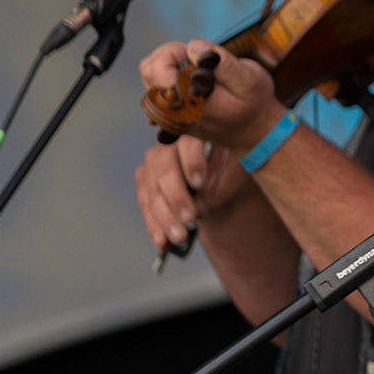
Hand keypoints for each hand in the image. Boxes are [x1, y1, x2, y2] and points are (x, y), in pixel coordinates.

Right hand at [133, 135, 251, 253]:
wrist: (218, 177)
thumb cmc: (227, 170)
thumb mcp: (230, 171)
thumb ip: (215, 180)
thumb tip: (199, 200)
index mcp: (194, 134)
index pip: (189, 142)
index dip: (192, 162)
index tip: (199, 183)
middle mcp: (167, 145)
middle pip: (165, 170)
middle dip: (177, 198)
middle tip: (190, 218)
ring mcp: (151, 163)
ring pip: (153, 191)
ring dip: (165, 217)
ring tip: (178, 236)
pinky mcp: (143, 180)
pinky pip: (145, 204)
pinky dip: (154, 224)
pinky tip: (161, 239)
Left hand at [138, 39, 283, 152]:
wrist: (254, 132)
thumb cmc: (254, 104)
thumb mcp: (249, 79)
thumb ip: (223, 63)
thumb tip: (193, 46)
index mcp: (186, 105)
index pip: (157, 66)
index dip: (177, 52)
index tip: (201, 57)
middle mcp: (170, 114)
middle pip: (149, 68)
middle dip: (172, 56)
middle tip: (200, 62)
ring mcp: (166, 117)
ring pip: (149, 77)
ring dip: (171, 66)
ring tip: (198, 72)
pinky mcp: (167, 116)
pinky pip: (155, 88)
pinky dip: (171, 78)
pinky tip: (192, 83)